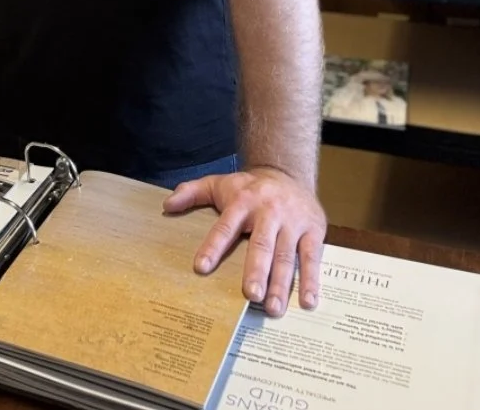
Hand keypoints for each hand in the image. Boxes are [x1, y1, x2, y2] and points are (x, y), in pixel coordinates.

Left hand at [163, 167, 325, 316]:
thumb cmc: (248, 187)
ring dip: (281, 283)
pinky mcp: (313, 230)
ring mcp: (292, 221)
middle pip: (261, 244)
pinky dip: (311, 280)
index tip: (201, 268)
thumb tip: (166, 205)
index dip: (213, 247)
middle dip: (256, 270)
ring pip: (286, 255)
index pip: (225, 227)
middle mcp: (267, 212)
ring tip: (273, 308)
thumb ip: (191, 192)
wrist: (287, 171)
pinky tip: (307, 301)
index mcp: (242, 201)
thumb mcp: (218, 184)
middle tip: (250, 295)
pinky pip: (312, 257)